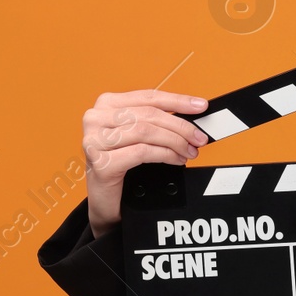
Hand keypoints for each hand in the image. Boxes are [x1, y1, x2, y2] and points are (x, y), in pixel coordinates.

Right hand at [82, 89, 210, 237]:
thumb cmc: (120, 163)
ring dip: (175, 142)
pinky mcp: (100, 161)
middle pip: (149, 115)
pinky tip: (176, 159)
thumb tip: (190, 118)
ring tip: (189, 151)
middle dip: (181, 126)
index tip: (200, 106)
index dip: (178, 101)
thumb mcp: (137, 136)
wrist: (104, 199)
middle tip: (199, 138)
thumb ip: (156, 122)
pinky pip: (142, 152)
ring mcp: (95, 139)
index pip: (148, 96)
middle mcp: (96, 118)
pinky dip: (165, 155)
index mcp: (107, 104)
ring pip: (146, 132)